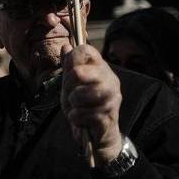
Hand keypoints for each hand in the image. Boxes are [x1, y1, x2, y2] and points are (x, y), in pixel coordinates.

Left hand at [61, 44, 122, 164]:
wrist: (96, 133)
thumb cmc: (83, 104)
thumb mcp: (71, 84)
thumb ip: (69, 66)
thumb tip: (66, 46)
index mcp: (100, 68)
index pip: (86, 50)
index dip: (72, 59)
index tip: (70, 71)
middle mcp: (110, 79)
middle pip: (80, 72)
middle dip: (68, 85)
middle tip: (70, 94)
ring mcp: (112, 97)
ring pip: (82, 93)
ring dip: (73, 103)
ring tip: (76, 106)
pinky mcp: (110, 115)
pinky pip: (85, 113)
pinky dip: (76, 117)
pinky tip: (80, 118)